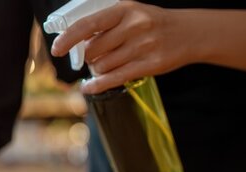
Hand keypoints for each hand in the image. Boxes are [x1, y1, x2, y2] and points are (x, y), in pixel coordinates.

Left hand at [51, 1, 197, 93]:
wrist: (189, 33)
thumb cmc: (151, 23)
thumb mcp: (130, 13)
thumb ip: (105, 23)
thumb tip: (73, 40)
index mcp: (125, 10)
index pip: (88, 25)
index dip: (68, 38)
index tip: (57, 49)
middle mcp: (134, 26)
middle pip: (93, 50)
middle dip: (88, 56)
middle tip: (96, 55)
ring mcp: (143, 46)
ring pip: (102, 66)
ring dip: (98, 69)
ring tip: (108, 63)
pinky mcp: (150, 65)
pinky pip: (114, 79)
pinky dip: (97, 85)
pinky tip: (88, 87)